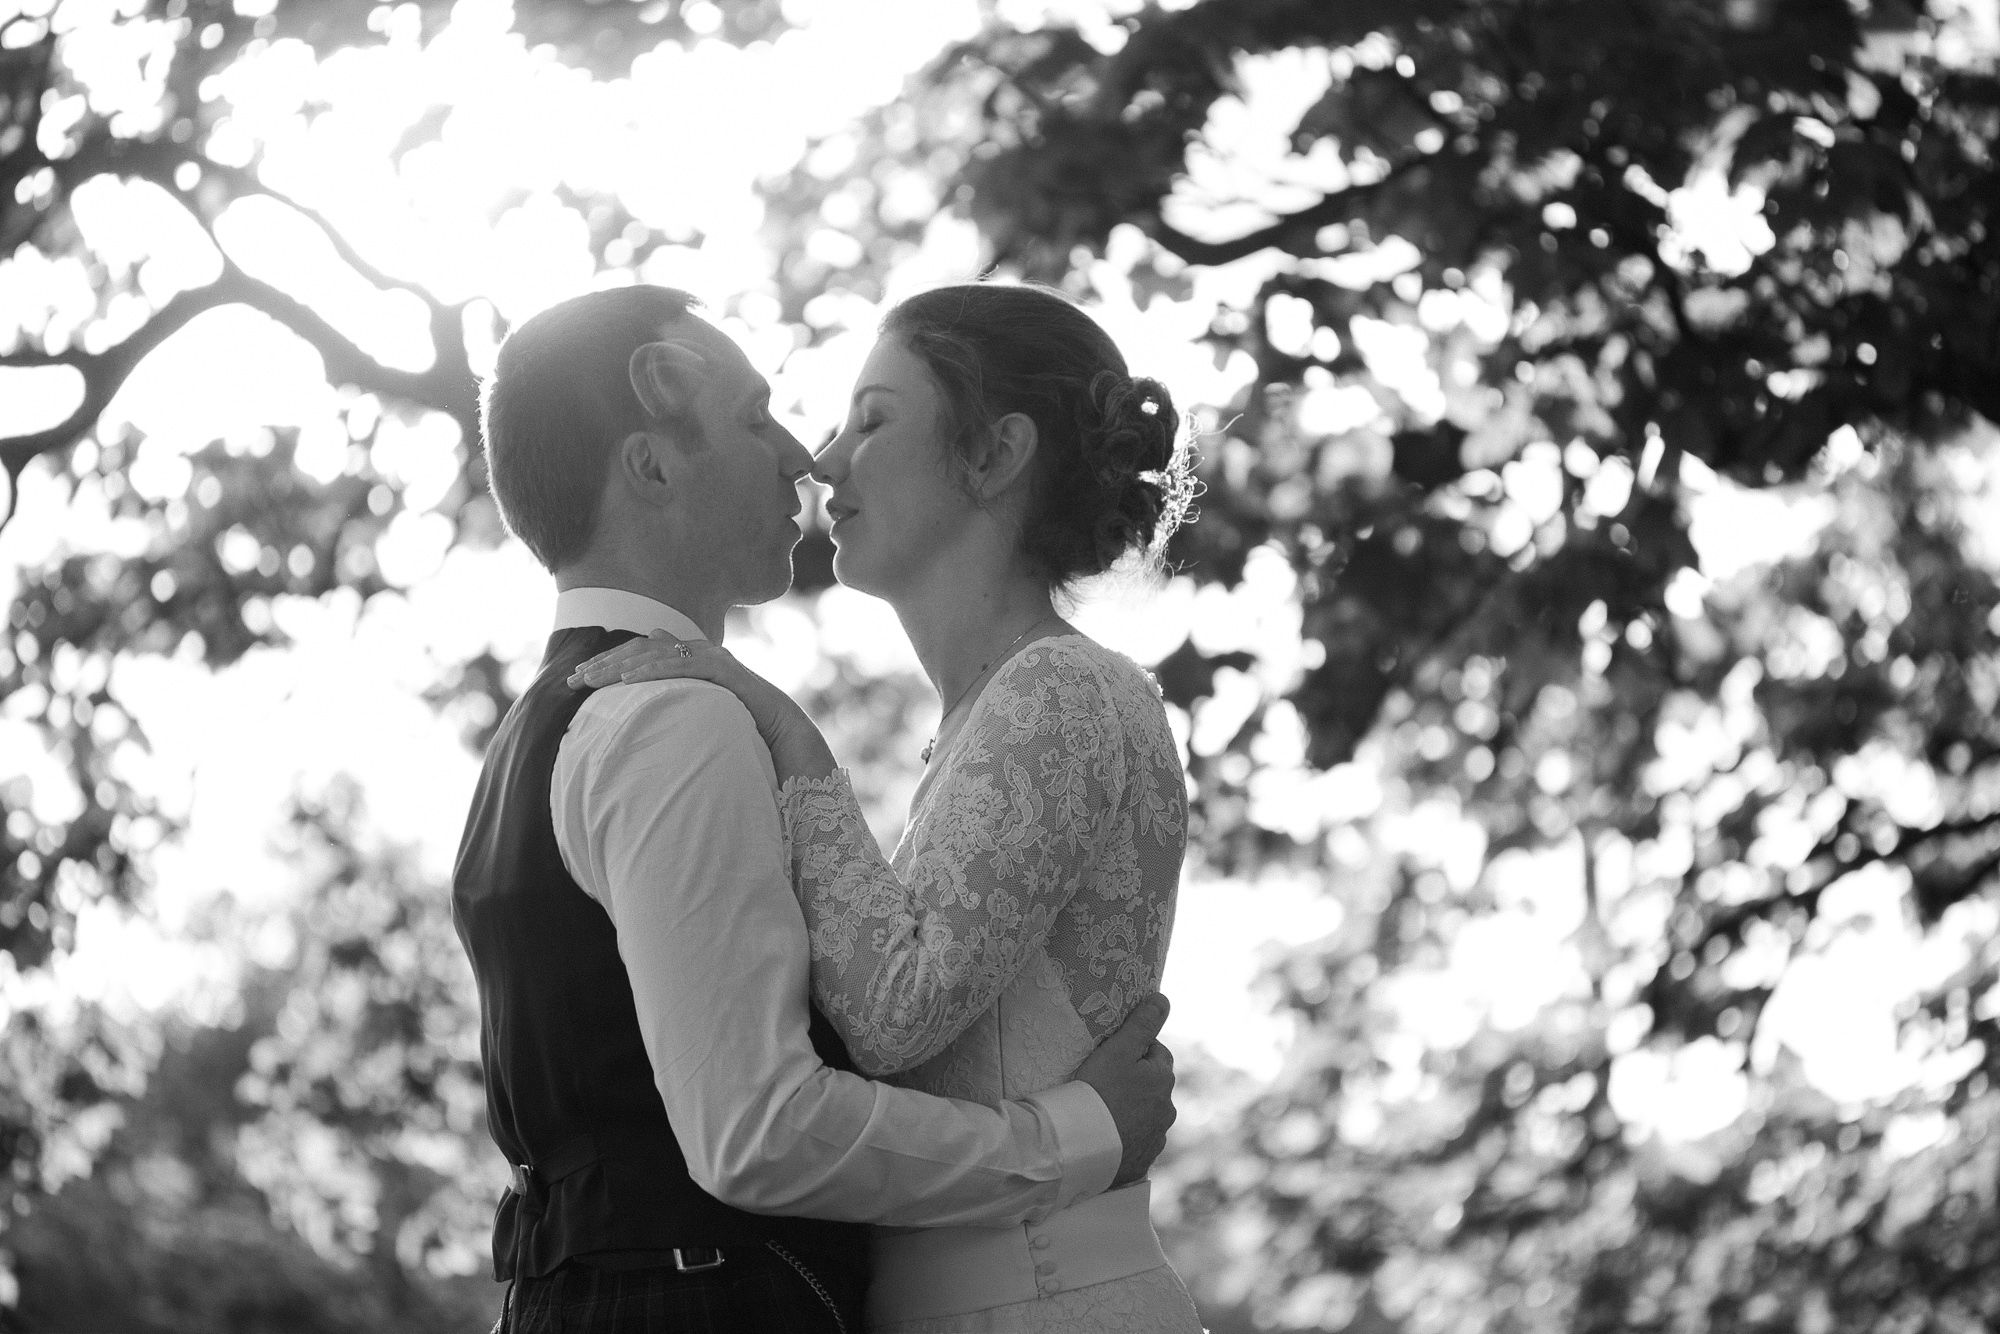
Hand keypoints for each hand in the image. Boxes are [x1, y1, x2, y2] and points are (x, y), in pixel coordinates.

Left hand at [567, 632, 801, 749]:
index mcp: (689, 657)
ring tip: (591, 680)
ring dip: (619, 666)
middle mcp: (697, 651)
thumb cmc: (740, 723)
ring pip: (655, 654)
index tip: (576, 677)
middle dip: (604, 663)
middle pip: (640, 649)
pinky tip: (627, 680)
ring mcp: (711, 657)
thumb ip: (673, 692)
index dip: (606, 662)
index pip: (639, 653)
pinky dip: (652, 670)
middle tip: (573, 679)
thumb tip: (642, 673)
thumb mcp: (696, 708)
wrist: (780, 729)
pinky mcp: (722, 669)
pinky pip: (681, 666)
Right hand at [1071, 993, 1175, 1187]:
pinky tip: (1106, 1135)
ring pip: (1147, 1116)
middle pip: (1154, 1087)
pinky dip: (1126, 1137)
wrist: (1083, 1148)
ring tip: (1104, 1109)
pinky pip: (1136, 1143)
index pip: (1159, 1054)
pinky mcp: (1141, 1162)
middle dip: (1138, 1081)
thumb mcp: (1118, 1050)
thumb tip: (1163, 1000)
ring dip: (1133, 1110)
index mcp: (1163, 1080)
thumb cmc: (1099, 1091)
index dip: (1138, 1050)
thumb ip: (1141, 1024)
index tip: (1116, 1052)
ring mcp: (1155, 1139)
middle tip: (1107, 1079)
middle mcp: (1166, 1111)